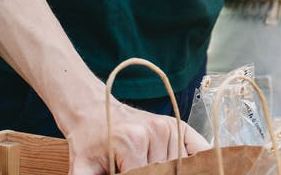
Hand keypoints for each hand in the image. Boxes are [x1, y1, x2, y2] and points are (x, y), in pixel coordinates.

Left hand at [58, 97, 211, 174]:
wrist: (93, 111)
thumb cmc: (89, 143)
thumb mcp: (83, 168)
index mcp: (131, 142)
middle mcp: (154, 131)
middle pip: (166, 173)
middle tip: (141, 171)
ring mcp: (168, 127)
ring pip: (179, 165)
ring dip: (171, 170)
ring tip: (155, 169)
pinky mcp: (177, 126)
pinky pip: (198, 149)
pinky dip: (194, 161)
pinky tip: (185, 168)